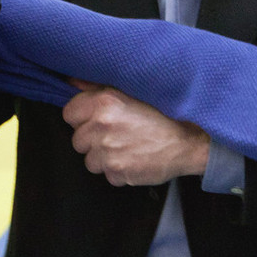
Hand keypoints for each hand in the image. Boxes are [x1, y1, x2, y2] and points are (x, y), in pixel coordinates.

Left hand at [62, 79, 209, 185]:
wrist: (187, 140)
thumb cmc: (161, 113)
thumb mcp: (129, 90)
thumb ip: (96, 87)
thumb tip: (70, 80)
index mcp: (103, 102)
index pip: (69, 113)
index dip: (81, 117)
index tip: (94, 119)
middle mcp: (102, 126)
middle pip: (77, 140)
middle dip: (92, 139)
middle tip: (114, 133)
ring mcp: (108, 151)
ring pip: (90, 160)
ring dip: (103, 157)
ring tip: (125, 146)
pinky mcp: (118, 172)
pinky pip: (107, 175)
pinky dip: (118, 171)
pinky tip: (133, 158)